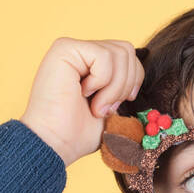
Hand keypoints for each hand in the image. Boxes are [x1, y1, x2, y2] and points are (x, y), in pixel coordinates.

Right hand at [19, 37, 144, 167]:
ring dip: (114, 87)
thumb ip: (123, 85)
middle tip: (106, 108)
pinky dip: (102, 81)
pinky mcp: (64, 48)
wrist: (55, 144)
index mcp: (91, 64)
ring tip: (96, 105)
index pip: (128, 55)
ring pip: (120, 52)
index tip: (117, 105)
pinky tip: (83, 94)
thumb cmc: (78, 133)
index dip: (133, 81)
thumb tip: (139, 73)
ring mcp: (72, 48)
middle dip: (125, 84)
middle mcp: (81, 52)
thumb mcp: (111, 108)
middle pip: (127, 50)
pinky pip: (104, 56)